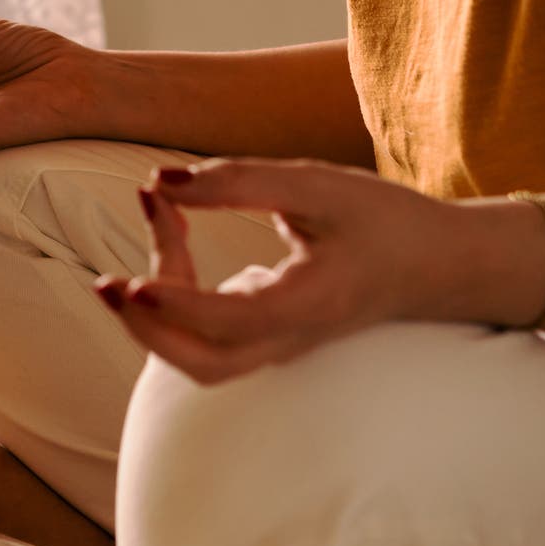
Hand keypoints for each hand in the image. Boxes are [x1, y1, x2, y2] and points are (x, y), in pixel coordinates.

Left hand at [93, 157, 465, 383]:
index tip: (130, 282)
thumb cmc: (382, 221)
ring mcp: (278, 346)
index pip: (233, 323)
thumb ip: (240, 182)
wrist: (438, 265)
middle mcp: (291, 339)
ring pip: (200, 361)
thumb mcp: (318, 186)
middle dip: (147, 331)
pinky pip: (206, 337)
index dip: (176, 309)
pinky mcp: (266, 337)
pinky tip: (168, 231)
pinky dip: (173, 300)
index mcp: (312, 305)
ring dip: (153, 321)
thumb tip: (160, 181)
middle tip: (106, 283)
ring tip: (125, 263)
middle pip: (204, 364)